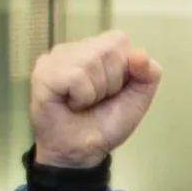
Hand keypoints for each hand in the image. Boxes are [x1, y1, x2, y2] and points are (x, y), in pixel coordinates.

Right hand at [30, 32, 162, 168]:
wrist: (82, 150)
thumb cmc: (105, 122)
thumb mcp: (137, 99)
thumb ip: (148, 75)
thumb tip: (140, 54)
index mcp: (96, 50)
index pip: (119, 40)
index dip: (124, 68)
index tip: (115, 90)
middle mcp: (74, 48)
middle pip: (107, 49)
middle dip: (112, 82)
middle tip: (97, 99)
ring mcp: (55, 57)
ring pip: (92, 61)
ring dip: (96, 91)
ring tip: (83, 102)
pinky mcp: (43, 71)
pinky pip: (76, 76)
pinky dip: (82, 96)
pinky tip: (71, 103)